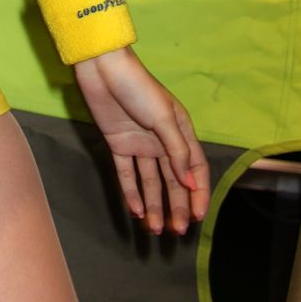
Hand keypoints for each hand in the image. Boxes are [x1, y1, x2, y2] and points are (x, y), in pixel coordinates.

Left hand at [73, 46, 209, 235]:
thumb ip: (177, 151)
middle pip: (173, 180)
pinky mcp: (118, 143)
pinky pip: (127, 173)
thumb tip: (190, 183)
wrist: (102, 68)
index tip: (197, 217)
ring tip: (156, 230)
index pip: (195, 169)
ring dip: (154, 205)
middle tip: (176, 232)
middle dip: (176, 206)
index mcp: (180, 131)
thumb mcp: (163, 118)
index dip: (198, 193)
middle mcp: (162, 141)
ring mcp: (140, 143)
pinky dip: (131, 192)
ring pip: (150, 181)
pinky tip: (136, 212)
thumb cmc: (138, 86)